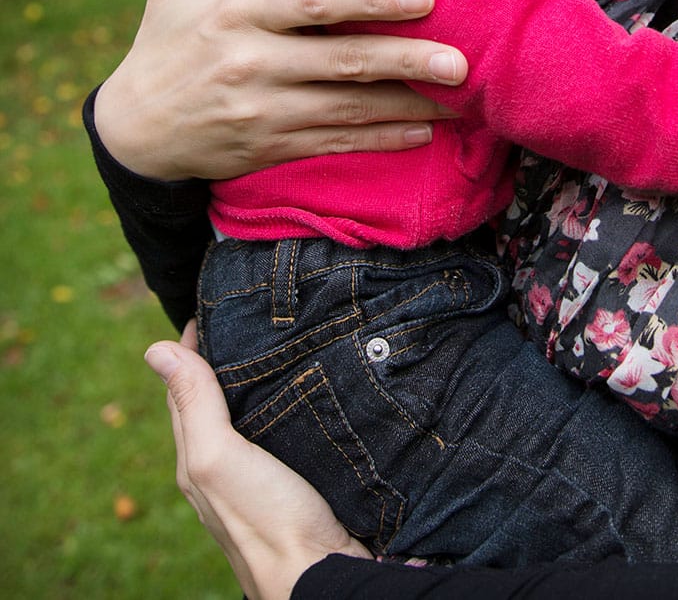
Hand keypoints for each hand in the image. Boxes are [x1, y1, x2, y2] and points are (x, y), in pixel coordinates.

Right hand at [95, 0, 466, 180]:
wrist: (134, 132)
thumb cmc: (163, 42)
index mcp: (235, 13)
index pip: (311, 2)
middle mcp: (253, 64)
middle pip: (343, 61)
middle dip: (407, 61)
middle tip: (460, 60)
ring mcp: (265, 112)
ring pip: (350, 109)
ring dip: (409, 105)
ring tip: (460, 99)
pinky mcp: (273, 147)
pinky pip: (338, 143)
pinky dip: (382, 138)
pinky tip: (423, 130)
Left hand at [145, 327, 369, 599]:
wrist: (323, 576)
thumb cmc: (268, 520)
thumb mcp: (218, 458)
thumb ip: (193, 405)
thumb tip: (154, 350)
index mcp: (199, 460)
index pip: (185, 389)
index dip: (192, 345)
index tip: (212, 305)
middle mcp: (227, 467)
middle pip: (219, 400)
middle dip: (227, 356)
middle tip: (248, 311)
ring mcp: (266, 475)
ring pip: (256, 414)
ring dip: (264, 377)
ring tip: (284, 335)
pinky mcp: (304, 479)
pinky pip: (290, 428)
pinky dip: (294, 400)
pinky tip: (314, 384)